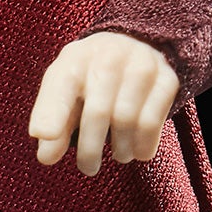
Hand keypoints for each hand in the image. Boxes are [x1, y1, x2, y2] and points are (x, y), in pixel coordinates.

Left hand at [28, 32, 181, 174]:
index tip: (44, 140)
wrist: (134, 44)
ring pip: (127, 119)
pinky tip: (136, 152)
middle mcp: (108, 56)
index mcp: (75, 59)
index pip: (60, 88)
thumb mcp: (65, 92)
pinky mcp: (167, 78)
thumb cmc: (89, 77)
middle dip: (90, 148)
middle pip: (98, 112)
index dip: (51, 115)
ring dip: (120, 148)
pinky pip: (153, 121)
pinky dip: (143, 145)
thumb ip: (53, 123)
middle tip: (88, 168)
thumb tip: (46, 158)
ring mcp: (141, 64)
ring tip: (117, 155)